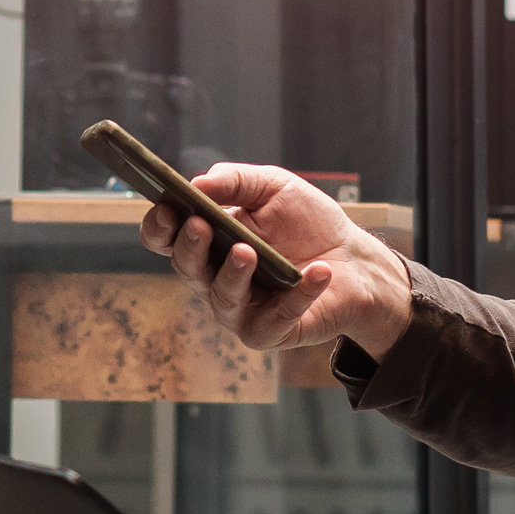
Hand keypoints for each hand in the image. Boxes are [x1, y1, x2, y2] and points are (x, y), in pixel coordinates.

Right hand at [138, 163, 411, 360]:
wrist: (356, 261)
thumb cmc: (308, 224)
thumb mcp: (273, 187)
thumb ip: (235, 181)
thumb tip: (197, 183)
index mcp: (208, 243)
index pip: (166, 239)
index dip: (159, 227)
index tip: (167, 208)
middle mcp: (215, 279)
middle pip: (188, 269)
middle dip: (191, 248)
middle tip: (201, 226)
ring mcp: (241, 310)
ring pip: (223, 299)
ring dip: (232, 275)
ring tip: (248, 252)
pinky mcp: (271, 332)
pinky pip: (276, 318)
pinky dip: (299, 295)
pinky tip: (317, 272)